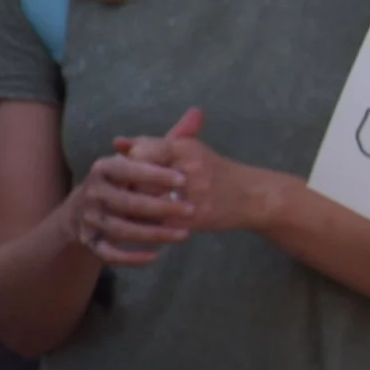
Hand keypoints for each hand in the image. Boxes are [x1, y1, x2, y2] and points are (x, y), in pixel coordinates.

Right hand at [65, 147, 191, 267]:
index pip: (128, 168)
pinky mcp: (90, 242)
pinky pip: (109, 254)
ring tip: (185, 234)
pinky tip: (156, 256)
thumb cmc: (122, 181)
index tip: (182, 179)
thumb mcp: (139, 159)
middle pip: (126, 202)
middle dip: (160, 207)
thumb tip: (198, 114)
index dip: (154, 174)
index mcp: (104, 168)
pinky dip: (131, 257)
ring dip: (154, 234)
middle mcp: (93, 192)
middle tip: (191, 209)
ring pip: (121, 230)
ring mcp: (90, 219)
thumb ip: (167, 141)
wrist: (82, 211)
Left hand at [117, 108, 275, 233]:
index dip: (128, 165)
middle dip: (129, 189)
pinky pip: (161, 223)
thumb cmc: (216, 171)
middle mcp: (189, 168)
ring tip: (132, 211)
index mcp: (184, 147)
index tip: (127, 174)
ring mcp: (194, 194)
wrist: (252, 197)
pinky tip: (147, 226)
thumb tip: (117, 143)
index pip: (140, 152)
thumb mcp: (187, 150)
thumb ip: (152, 145)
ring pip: (148, 203)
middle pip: (140, 179)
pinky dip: (151, 226)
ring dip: (136, 209)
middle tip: (123, 196)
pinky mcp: (196, 217)